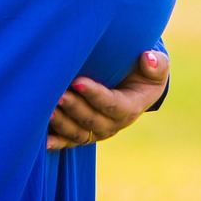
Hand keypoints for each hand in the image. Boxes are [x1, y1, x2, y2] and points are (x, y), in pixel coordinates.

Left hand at [45, 48, 168, 150]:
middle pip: (92, 120)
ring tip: (46, 111)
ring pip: (78, 133)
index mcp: (130, 107)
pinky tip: (43, 140)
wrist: (135, 89)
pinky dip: (56, 142)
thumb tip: (148, 58)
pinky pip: (69, 142)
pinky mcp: (83, 134)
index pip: (112, 104)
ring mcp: (97, 131)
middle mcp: (113, 124)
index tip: (77, 81)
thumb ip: (157, 64)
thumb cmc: (144, 73)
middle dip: (74, 108)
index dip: (95, 95)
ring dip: (62, 124)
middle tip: (57, 94)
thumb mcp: (156, 68)